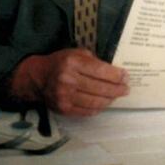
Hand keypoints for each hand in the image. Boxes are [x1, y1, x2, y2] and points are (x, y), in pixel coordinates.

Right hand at [10, 48, 129, 116]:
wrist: (38, 78)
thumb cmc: (61, 63)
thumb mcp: (76, 53)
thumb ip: (94, 61)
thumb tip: (115, 72)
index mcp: (72, 63)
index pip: (100, 71)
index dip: (116, 75)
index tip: (126, 77)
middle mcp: (68, 80)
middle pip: (100, 88)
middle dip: (117, 89)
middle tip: (126, 89)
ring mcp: (65, 96)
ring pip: (95, 102)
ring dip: (110, 100)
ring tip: (116, 96)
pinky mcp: (64, 108)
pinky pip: (87, 111)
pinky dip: (98, 108)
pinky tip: (104, 103)